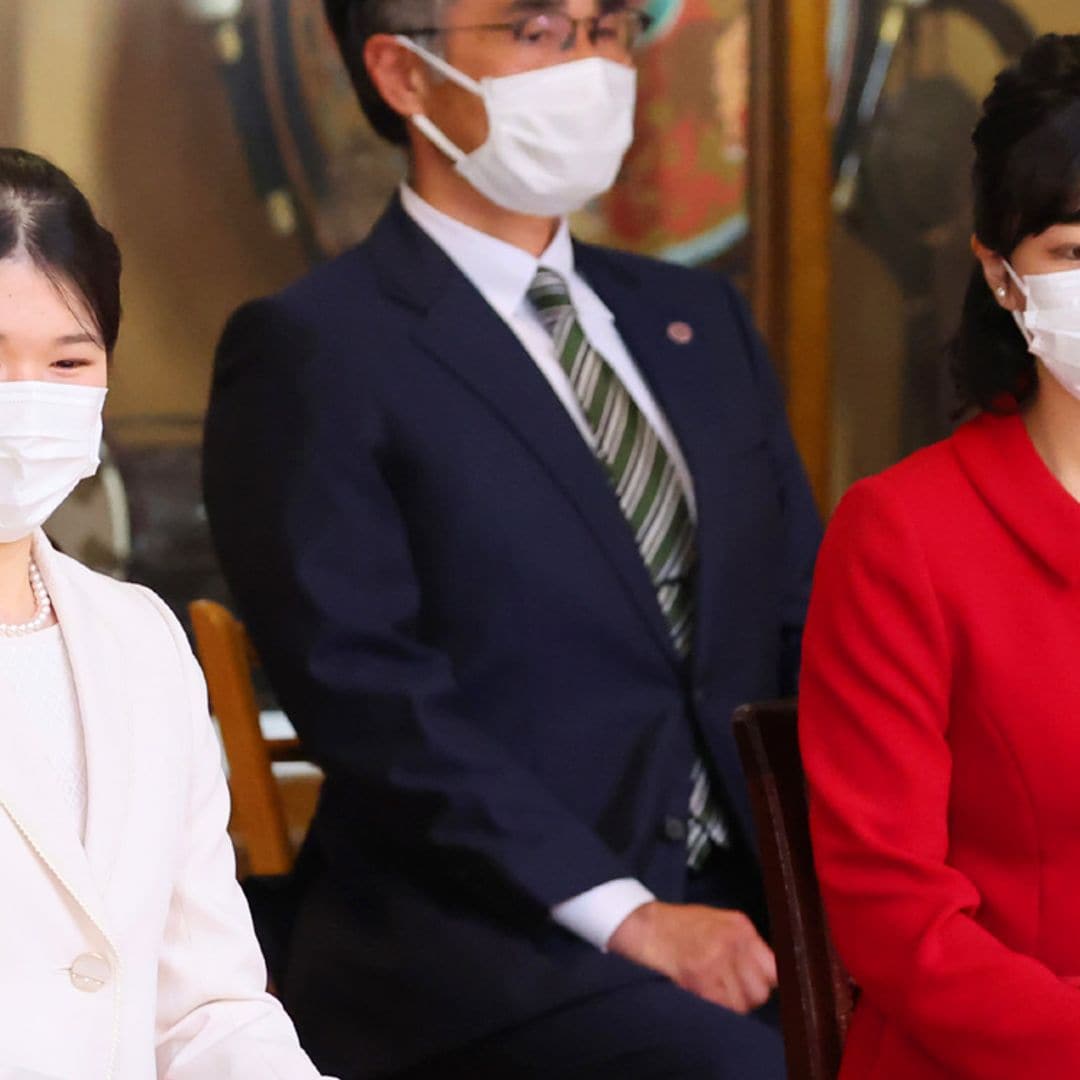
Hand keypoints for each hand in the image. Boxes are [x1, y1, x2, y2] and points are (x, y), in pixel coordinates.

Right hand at [607, 900, 776, 1013]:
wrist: (648, 926)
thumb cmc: (683, 925)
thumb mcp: (720, 921)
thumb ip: (745, 942)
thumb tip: (769, 973)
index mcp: (741, 927)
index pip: (774, 969)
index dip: (766, 983)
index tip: (757, 986)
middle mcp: (733, 942)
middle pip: (760, 991)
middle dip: (749, 997)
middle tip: (733, 991)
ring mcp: (717, 960)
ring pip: (743, 1004)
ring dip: (732, 1005)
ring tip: (717, 993)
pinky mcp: (700, 977)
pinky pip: (723, 1007)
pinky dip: (716, 1007)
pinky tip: (705, 994)